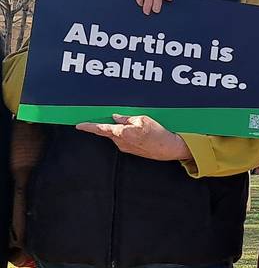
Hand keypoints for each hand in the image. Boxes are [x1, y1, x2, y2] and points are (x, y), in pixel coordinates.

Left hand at [76, 114, 191, 160]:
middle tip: (119, 119)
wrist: (169, 148)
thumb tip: (116, 117)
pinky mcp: (132, 150)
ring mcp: (126, 147)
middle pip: (109, 131)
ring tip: (138, 126)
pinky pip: (125, 140)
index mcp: (122, 133)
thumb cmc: (158, 133)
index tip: (79, 125)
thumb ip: (126, 118)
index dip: (88, 127)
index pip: (100, 129)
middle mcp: (121, 142)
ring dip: (122, 130)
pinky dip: (128, 135)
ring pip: (117, 135)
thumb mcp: (142, 119)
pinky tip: (140, 132)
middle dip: (111, 125)